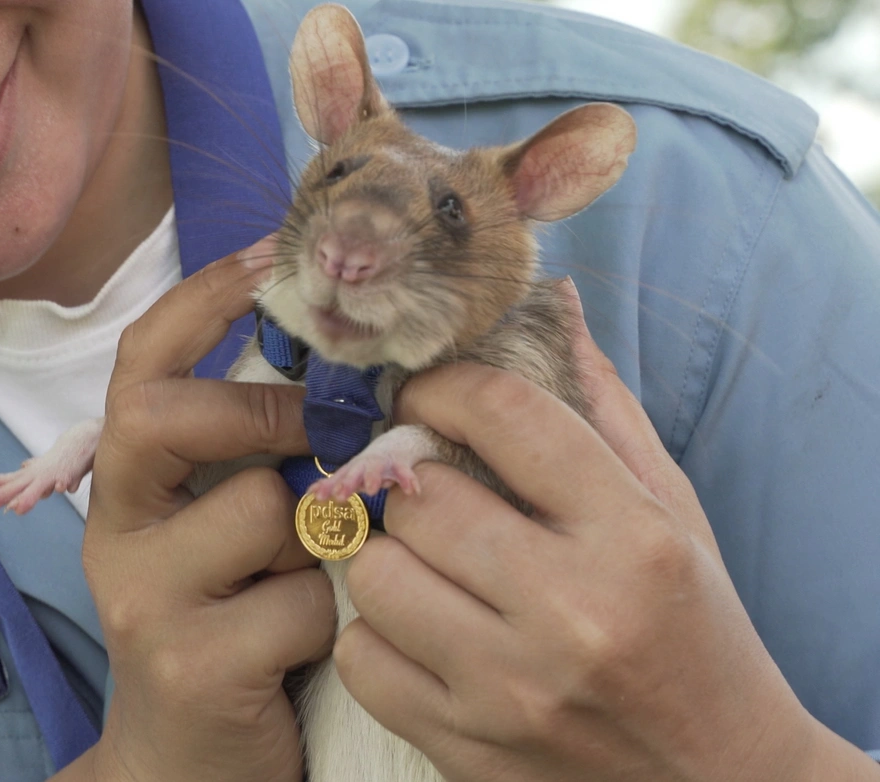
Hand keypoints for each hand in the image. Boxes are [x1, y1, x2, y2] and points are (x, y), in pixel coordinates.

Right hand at [78, 244, 334, 781]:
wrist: (189, 764)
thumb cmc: (232, 625)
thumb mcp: (232, 532)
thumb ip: (263, 461)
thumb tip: (353, 375)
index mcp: (128, 487)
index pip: (140, 366)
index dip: (201, 300)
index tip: (269, 254)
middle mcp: (117, 531)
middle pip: (163, 416)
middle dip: (262, 410)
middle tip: (323, 431)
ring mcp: (144, 599)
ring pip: (260, 508)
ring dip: (319, 532)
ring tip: (319, 572)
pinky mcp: (190, 664)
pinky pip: (300, 599)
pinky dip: (332, 612)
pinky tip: (313, 642)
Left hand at [333, 282, 874, 780]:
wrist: (716, 781)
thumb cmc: (695, 630)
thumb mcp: (671, 513)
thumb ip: (604, 410)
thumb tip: (551, 306)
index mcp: (631, 538)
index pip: (506, 414)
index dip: (447, 385)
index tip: (427, 392)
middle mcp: (570, 612)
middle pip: (420, 497)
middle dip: (414, 481)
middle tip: (431, 488)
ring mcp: (510, 689)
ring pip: (375, 574)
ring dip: (389, 556)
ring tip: (428, 563)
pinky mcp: (465, 748)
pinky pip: (361, 657)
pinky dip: (376, 635)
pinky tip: (421, 631)